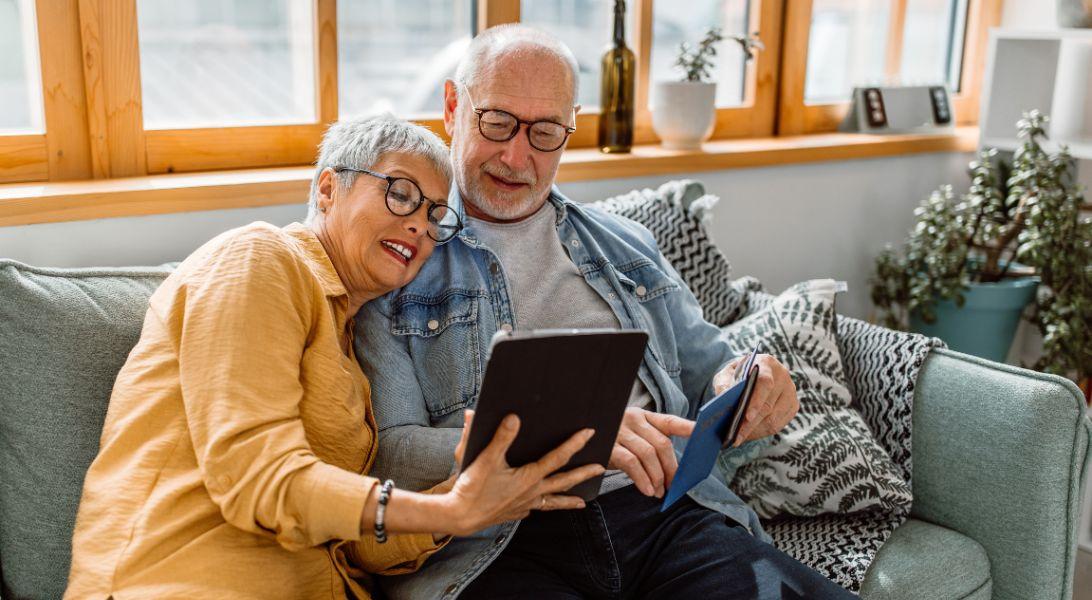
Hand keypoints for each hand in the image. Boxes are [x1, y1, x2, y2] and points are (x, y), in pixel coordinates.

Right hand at [442, 410, 603, 535]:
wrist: (459, 516)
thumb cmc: (472, 487)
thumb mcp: (485, 458)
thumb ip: (501, 438)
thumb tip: (513, 418)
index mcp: (528, 477)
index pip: (558, 458)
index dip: (574, 444)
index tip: (589, 434)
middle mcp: (531, 492)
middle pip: (564, 482)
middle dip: (583, 474)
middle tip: (601, 469)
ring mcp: (524, 505)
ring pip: (552, 501)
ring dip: (568, 500)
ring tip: (582, 502)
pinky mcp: (515, 513)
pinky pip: (534, 509)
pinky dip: (541, 506)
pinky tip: (541, 504)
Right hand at [607, 407, 694, 497]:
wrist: (579, 440)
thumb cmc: (611, 442)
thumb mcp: (631, 438)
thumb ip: (651, 445)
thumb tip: (674, 472)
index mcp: (642, 417)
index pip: (668, 421)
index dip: (685, 426)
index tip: (700, 431)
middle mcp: (632, 420)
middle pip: (661, 444)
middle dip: (671, 467)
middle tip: (673, 485)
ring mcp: (620, 431)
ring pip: (648, 454)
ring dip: (657, 477)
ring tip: (659, 492)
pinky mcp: (609, 446)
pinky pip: (631, 463)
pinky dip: (642, 478)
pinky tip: (647, 490)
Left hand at [712, 354, 798, 445]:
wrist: (750, 375)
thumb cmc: (737, 375)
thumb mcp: (726, 375)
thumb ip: (724, 384)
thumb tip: (724, 397)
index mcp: (766, 363)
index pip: (765, 383)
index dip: (756, 401)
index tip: (746, 417)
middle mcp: (783, 376)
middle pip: (768, 405)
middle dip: (750, 424)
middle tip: (736, 437)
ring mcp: (790, 392)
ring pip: (774, 418)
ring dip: (755, 431)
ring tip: (739, 438)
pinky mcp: (793, 406)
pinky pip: (778, 424)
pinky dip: (762, 432)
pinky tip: (749, 434)